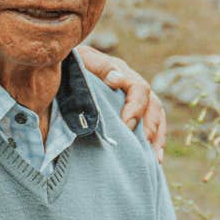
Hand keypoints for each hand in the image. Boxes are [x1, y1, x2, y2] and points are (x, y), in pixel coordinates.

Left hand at [78, 45, 166, 162]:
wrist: (62, 65)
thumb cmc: (70, 64)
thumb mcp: (82, 60)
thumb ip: (100, 68)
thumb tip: (117, 79)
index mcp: (120, 71)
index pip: (139, 88)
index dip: (135, 107)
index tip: (127, 125)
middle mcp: (131, 84)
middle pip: (152, 104)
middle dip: (150, 127)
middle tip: (143, 145)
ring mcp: (132, 97)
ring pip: (156, 116)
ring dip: (157, 137)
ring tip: (154, 158)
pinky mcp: (129, 111)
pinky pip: (150, 125)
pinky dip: (155, 141)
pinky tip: (154, 159)